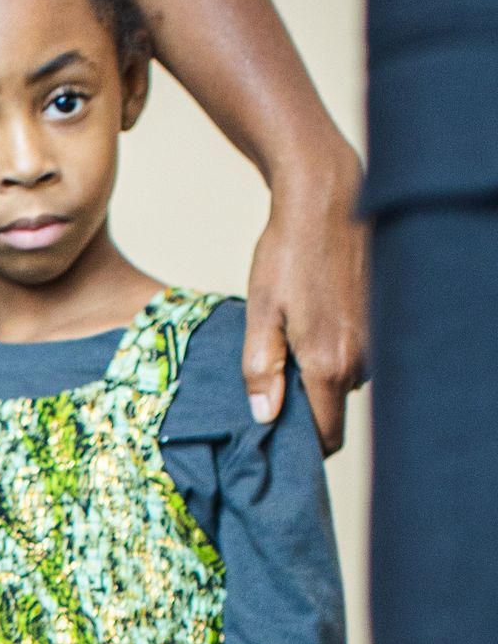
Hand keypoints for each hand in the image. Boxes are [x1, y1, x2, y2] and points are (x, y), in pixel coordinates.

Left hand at [243, 145, 367, 452]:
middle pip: (337, 405)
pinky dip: (340, 345)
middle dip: (310, 403)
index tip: (281, 440)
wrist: (327, 198)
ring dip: (325, 370)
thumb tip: (264, 418)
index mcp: (329, 363)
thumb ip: (261, 370)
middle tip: (277, 382)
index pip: (328, 434)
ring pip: (349, 376)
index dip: (306, 445)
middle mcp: (362, 356)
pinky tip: (316, 319)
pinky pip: (361, 349)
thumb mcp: (260, 312)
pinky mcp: (383, 315)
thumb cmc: (287, 252)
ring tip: (295, 341)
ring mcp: (378, 335)